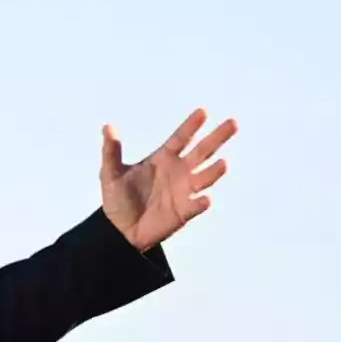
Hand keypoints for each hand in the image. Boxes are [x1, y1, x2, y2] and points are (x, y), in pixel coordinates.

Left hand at [100, 108, 237, 251]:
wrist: (121, 230)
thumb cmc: (118, 199)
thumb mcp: (110, 174)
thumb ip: (111, 151)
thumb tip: (108, 127)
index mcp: (162, 159)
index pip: (180, 139)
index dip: (191, 126)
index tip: (202, 112)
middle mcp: (178, 172)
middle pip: (202, 151)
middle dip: (217, 138)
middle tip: (232, 123)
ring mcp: (183, 191)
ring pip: (205, 177)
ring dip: (214, 171)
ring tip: (223, 163)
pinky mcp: (184, 211)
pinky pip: (196, 206)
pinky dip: (201, 203)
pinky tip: (205, 200)